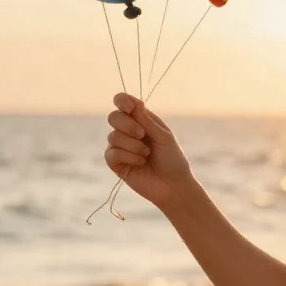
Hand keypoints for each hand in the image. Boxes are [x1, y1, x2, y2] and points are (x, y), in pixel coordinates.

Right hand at [104, 93, 195, 209]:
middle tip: (142, 135)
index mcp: (142, 120)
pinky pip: (112, 153)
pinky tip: (140, 163)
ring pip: (113, 136)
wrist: (173, 185)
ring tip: (146, 154)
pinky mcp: (116, 163)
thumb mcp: (163, 137)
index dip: (122, 100)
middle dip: (127, 125)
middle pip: (113, 117)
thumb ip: (147, 121)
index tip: (129, 107)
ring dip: (133, 145)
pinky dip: (128, 157)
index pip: (124, 103)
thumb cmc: (172, 159)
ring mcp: (120, 147)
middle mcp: (128, 131)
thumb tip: (136, 102)